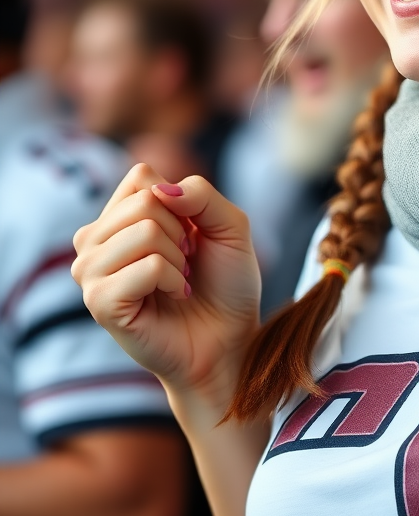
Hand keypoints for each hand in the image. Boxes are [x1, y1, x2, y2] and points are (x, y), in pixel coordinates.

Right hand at [72, 163, 260, 409]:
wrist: (230, 338)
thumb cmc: (226, 282)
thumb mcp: (230, 225)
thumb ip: (202, 194)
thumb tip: (159, 190)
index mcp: (119, 216)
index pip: (141, 176)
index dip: (182, 203)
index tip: (191, 235)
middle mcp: (95, 240)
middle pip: (144, 201)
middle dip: (183, 232)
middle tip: (186, 263)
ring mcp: (91, 272)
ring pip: (145, 231)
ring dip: (178, 258)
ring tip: (177, 280)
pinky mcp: (99, 303)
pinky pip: (146, 267)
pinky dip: (173, 280)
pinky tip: (172, 297)